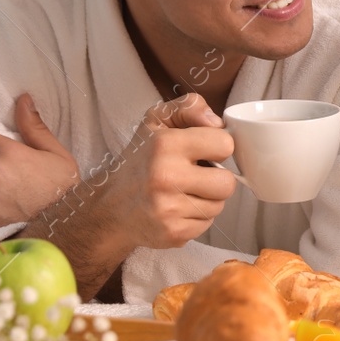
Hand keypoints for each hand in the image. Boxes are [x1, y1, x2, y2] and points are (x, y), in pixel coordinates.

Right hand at [85, 93, 237, 251]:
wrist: (112, 207)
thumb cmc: (141, 159)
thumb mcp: (157, 121)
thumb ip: (190, 107)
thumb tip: (218, 123)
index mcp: (164, 145)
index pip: (224, 144)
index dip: (218, 147)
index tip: (204, 151)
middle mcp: (166, 177)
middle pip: (227, 183)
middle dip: (216, 179)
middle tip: (197, 176)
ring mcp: (168, 209)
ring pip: (219, 206)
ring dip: (207, 199)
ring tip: (184, 192)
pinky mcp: (173, 233)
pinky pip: (207, 224)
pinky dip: (197, 217)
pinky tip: (178, 209)